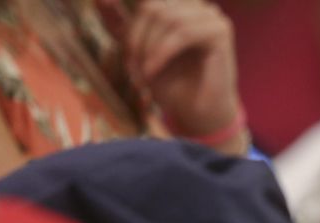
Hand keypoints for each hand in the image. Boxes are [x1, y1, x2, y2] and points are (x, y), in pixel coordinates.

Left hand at [122, 0, 242, 145]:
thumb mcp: (141, 52)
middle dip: (136, 37)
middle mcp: (197, 5)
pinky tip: (152, 70)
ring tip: (144, 72)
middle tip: (131, 64)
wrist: (200, 113)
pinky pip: (182, 33)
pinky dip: (162, 52)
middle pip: (153, 6)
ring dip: (148, 47)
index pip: (148, 2)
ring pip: (166, 18)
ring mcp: (211, 15)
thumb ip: (124, 27)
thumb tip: (99, 1)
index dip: (126, 8)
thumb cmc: (172, 84)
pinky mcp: (220, 31)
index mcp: (179, 6)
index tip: (108, 15)